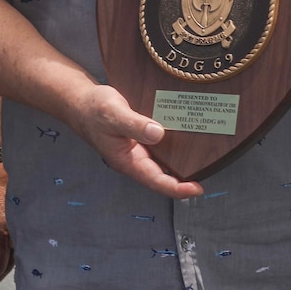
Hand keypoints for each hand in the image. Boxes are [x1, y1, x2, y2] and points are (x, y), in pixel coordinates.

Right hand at [69, 84, 202, 198]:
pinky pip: (159, 146)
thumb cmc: (94, 109)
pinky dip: (173, 145)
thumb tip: (158, 133)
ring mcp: (137, 149)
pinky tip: (187, 136)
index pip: (156, 181)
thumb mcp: (114, 114)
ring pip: (162, 161)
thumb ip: (135, 125)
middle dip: (185, 179)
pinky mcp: (140, 138)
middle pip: (162, 176)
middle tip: (210, 172)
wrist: (80, 101)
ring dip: (181, 163)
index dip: (177, 188)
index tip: (198, 189)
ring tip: (205, 158)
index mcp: (127, 161)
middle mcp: (134, 159)